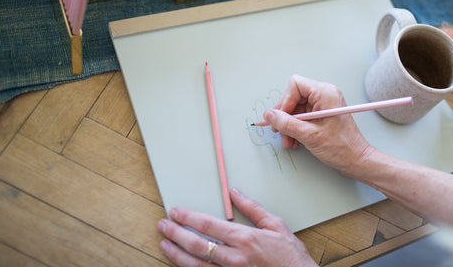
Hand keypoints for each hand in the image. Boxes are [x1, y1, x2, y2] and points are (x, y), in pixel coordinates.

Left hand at [157, 188, 316, 266]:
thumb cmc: (290, 255)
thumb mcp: (276, 224)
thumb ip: (253, 208)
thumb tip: (234, 192)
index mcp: (245, 239)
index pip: (209, 225)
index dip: (189, 218)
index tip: (176, 212)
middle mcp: (235, 257)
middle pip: (197, 246)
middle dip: (176, 234)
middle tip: (163, 226)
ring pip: (196, 265)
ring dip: (177, 255)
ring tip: (164, 244)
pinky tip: (181, 264)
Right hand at [264, 75, 373, 178]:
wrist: (356, 160)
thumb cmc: (341, 148)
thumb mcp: (309, 135)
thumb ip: (286, 124)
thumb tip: (269, 115)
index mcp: (325, 93)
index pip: (295, 85)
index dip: (285, 102)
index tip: (280, 118)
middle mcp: (325, 94)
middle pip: (293, 97)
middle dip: (285, 116)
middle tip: (280, 131)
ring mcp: (323, 104)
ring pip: (296, 108)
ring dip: (289, 126)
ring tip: (289, 141)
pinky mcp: (322, 113)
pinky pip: (302, 116)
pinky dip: (295, 128)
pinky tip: (294, 140)